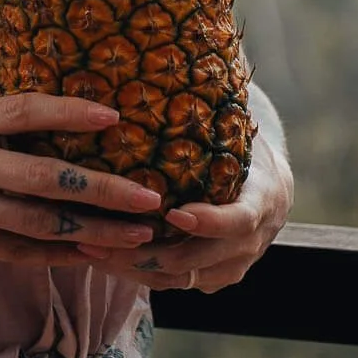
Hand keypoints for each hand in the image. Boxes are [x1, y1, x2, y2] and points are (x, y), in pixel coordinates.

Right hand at [0, 93, 166, 280]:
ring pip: (42, 221)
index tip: (114, 116)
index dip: (69, 111)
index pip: (23, 111)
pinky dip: (62, 255)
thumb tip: (57, 130)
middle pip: (47, 175)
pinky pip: (23, 252)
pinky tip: (95, 255)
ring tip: (136, 233)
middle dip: (104, 188)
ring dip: (95, 229)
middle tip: (150, 196)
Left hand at [69, 130, 294, 292]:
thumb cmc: (241, 147)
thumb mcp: (238, 131)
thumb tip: (177, 72)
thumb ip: (212, 121)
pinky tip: (103, 256)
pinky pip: (174, 285)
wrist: (268, 184)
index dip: (208, 222)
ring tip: (89, 248)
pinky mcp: (213, 277)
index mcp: (262, 201)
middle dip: (147, 253)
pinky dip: (138, 274)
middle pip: (198, 260)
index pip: (238, 220)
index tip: (173, 214)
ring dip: (133, 268)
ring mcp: (233, 265)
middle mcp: (251, 241)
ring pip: (180, 279)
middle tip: (101, 237)